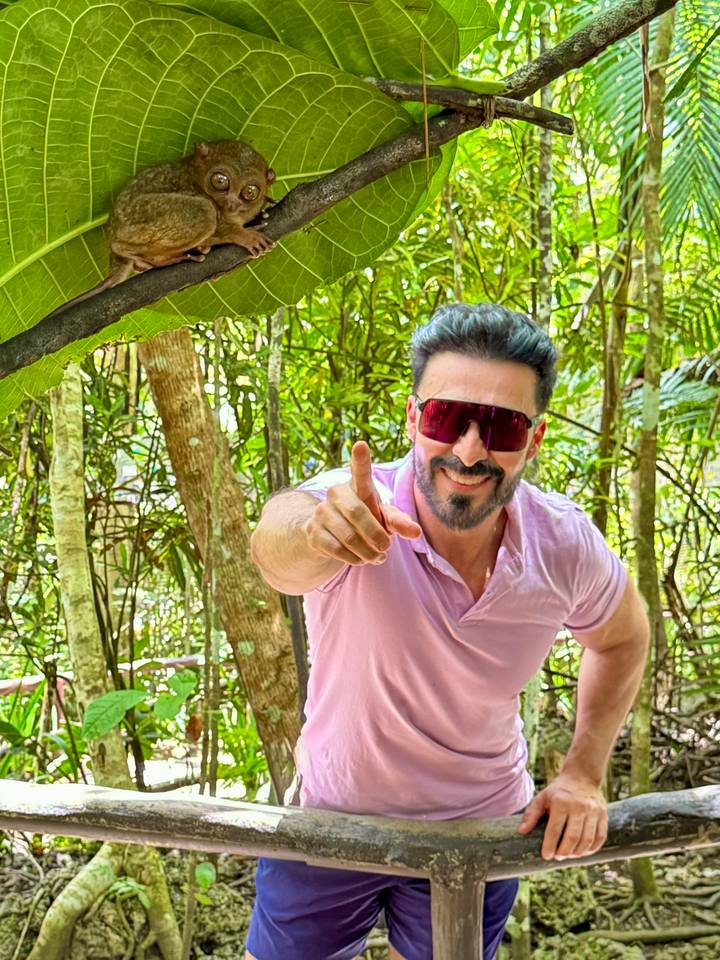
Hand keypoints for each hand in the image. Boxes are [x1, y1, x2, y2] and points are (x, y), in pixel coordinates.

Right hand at [303, 441, 421, 565]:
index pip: (359, 471)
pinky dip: (354, 559)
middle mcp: (336, 493)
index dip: (360, 459)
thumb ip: (398, 522)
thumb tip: (416, 532)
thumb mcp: (383, 518)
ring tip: (376, 557)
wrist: (329, 533)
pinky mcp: (312, 531)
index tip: (361, 445)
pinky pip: (337, 549)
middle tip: (386, 548)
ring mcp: (321, 512)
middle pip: (357, 513)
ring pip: (348, 536)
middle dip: (376, 535)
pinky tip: (360, 559)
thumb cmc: (364, 520)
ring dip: (367, 552)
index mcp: (358, 486)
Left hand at [516, 772, 607, 859]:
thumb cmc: (558, 791)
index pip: (555, 829)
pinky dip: (592, 849)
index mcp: (561, 802)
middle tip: (558, 857)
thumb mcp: (542, 798)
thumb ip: (531, 814)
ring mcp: (593, 811)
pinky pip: (600, 837)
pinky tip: (583, 852)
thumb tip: (521, 831)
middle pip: (572, 838)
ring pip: (587, 840)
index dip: (550, 846)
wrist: (582, 777)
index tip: (546, 856)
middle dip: (564, 852)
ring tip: (569, 855)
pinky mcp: (603, 815)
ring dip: (577, 853)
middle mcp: (579, 806)